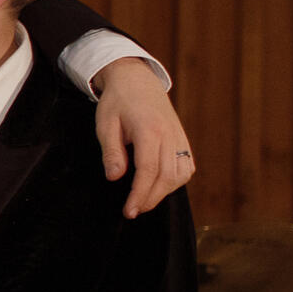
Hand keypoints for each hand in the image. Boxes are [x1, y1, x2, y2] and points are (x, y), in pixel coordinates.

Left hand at [92, 57, 192, 217]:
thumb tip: (115, 178)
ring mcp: (180, 137)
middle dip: (150, 198)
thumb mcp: (105, 124)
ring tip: (144, 200)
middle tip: (132, 211)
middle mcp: (170, 135)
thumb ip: (112, 151)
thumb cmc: (118, 102)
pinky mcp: (183, 139)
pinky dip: (176, 181)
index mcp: (150, 130)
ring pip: (181, 174)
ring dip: (164, 192)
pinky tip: (161, 186)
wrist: (137, 80)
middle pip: (167, 177)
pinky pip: (187, 166)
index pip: (149, 170)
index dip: (140, 194)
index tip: (129, 211)